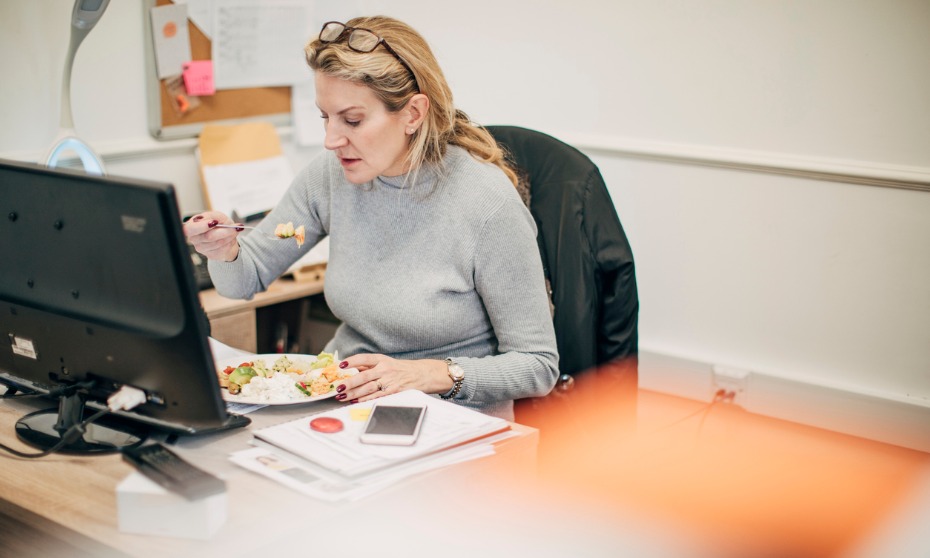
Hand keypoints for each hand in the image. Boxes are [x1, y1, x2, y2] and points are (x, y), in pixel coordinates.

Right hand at [183, 211, 240, 261]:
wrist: (226, 235)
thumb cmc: (219, 223)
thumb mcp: (217, 215)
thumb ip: (212, 216)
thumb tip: (212, 221)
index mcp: (191, 226)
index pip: (190, 229)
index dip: (202, 226)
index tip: (215, 222)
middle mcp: (194, 239)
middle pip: (208, 237)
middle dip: (224, 231)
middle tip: (234, 227)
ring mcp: (201, 248)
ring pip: (218, 243)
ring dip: (229, 236)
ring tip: (234, 231)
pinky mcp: (210, 255)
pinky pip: (223, 249)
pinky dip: (230, 242)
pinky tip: (230, 239)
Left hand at [333, 354, 453, 403]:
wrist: (422, 374)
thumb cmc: (400, 369)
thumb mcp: (385, 363)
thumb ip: (369, 366)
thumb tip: (350, 370)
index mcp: (381, 359)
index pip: (364, 359)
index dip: (352, 361)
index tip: (340, 365)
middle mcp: (385, 369)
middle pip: (364, 376)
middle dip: (349, 383)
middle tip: (338, 388)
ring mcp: (390, 381)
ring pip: (368, 388)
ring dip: (354, 394)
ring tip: (342, 397)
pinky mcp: (394, 391)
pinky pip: (377, 396)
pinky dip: (365, 400)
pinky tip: (355, 401)